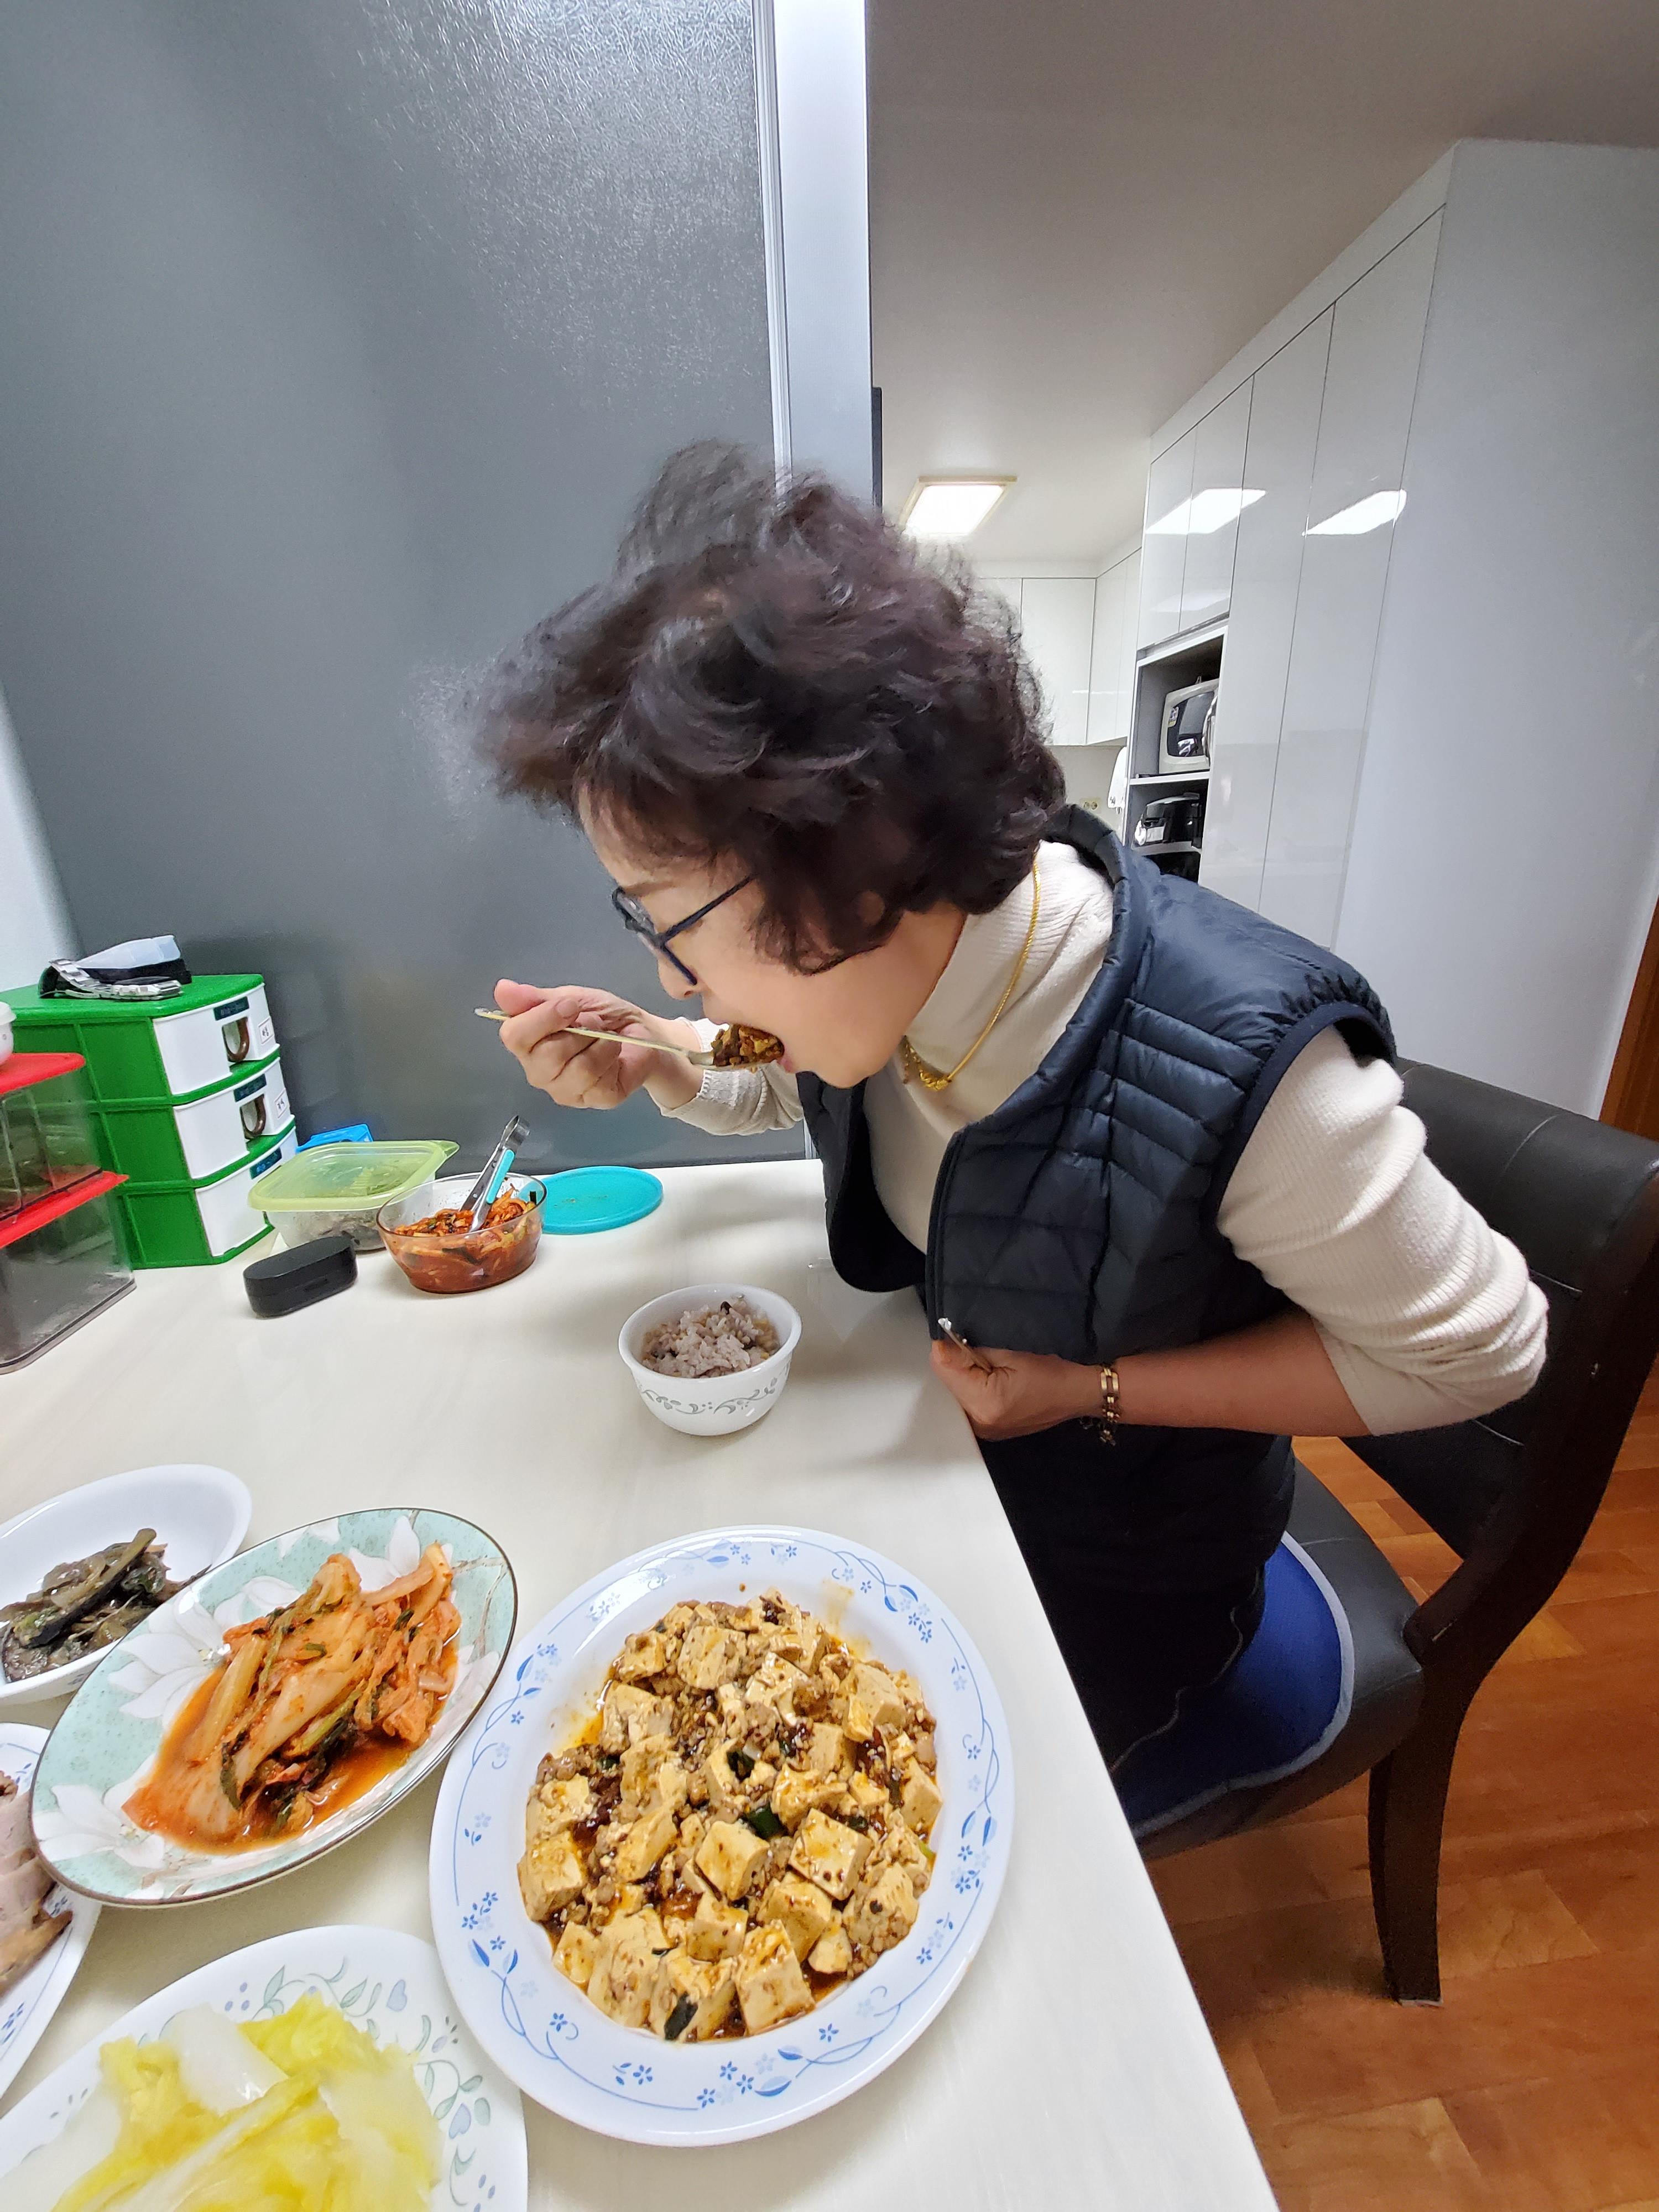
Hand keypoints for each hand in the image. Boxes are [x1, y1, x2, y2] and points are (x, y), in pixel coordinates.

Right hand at [491, 981, 702, 1111]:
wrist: (643, 1033)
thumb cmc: (603, 1016)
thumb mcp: (570, 998)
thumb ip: (536, 999)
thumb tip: (501, 990)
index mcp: (528, 1043)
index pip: (514, 1036)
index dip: (542, 1018)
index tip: (570, 1006)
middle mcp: (539, 1071)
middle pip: (545, 1056)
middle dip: (578, 1031)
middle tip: (594, 1022)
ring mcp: (564, 1090)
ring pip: (575, 1070)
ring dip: (599, 1045)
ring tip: (608, 1038)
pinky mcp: (593, 1101)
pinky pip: (597, 1081)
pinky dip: (611, 1058)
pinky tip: (615, 1055)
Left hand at [929, 1337, 1102, 1440]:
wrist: (1077, 1394)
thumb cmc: (1051, 1372)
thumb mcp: (1011, 1352)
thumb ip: (971, 1349)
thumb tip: (941, 1343)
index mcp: (985, 1403)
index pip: (944, 1368)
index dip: (949, 1347)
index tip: (963, 1336)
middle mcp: (979, 1423)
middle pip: (946, 1382)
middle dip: (956, 1362)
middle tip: (978, 1350)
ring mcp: (983, 1430)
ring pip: (954, 1392)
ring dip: (963, 1375)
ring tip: (986, 1364)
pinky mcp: (988, 1429)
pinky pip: (966, 1402)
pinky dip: (971, 1386)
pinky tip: (987, 1378)